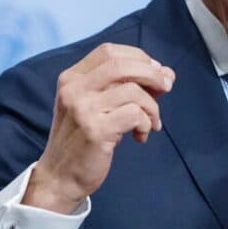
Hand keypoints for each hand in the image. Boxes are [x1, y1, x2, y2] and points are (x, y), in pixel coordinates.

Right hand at [22, 43, 174, 213]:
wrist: (60, 177)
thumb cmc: (84, 139)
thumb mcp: (99, 106)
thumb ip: (127, 86)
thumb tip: (167, 74)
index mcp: (72, 78)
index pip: (109, 51)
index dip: (138, 56)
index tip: (155, 70)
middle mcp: (74, 89)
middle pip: (122, 64)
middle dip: (152, 73)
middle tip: (166, 87)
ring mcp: (83, 109)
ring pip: (133, 91)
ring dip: (152, 106)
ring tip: (151, 122)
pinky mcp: (95, 130)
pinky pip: (135, 114)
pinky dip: (146, 123)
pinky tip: (141, 135)